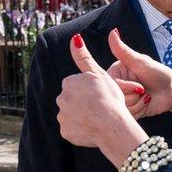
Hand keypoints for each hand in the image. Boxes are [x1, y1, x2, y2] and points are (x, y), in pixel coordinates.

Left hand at [56, 33, 149, 165]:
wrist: (111, 124)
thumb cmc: (108, 97)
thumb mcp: (98, 73)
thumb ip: (83, 57)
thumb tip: (74, 38)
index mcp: (68, 83)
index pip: (77, 84)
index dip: (90, 89)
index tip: (100, 94)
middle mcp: (61, 99)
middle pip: (73, 99)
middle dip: (83, 102)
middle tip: (100, 106)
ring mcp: (62, 117)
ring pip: (72, 115)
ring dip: (82, 116)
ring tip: (97, 118)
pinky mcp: (65, 133)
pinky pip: (72, 130)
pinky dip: (81, 130)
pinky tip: (92, 128)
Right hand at [105, 29, 171, 128]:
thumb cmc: (159, 73)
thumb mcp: (140, 62)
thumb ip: (123, 50)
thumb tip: (113, 32)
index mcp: (116, 71)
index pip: (111, 83)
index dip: (126, 87)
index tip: (139, 86)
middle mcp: (116, 84)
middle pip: (115, 97)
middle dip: (133, 96)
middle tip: (144, 91)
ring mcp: (122, 97)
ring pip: (121, 107)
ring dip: (137, 104)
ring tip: (146, 96)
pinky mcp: (128, 109)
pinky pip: (126, 115)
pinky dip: (139, 110)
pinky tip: (145, 103)